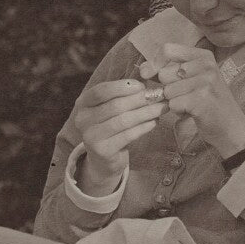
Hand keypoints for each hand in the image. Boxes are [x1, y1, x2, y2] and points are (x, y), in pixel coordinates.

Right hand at [74, 79, 167, 194]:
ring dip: (146, 112)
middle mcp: (82, 119)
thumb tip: (147, 84)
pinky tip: (154, 122)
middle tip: (159, 96)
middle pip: (115, 105)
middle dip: (140, 99)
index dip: (122, 86)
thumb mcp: (111, 108)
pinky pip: (128, 135)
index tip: (142, 86)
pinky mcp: (103, 151)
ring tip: (162, 108)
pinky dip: (144, 127)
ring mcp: (91, 136)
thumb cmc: (111, 126)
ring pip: (123, 120)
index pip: (101, 90)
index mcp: (83, 104)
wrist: (103, 159)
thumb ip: (123, 95)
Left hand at [139, 43, 244, 157]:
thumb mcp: (192, 78)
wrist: (231, 127)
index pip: (168, 49)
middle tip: (185, 95)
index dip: (155, 63)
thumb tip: (143, 70)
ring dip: (174, 101)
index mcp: (203, 55)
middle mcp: (206, 65)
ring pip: (168, 90)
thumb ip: (168, 70)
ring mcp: (206, 81)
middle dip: (168, 88)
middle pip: (164, 73)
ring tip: (190, 103)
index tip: (151, 75)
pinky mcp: (202, 99)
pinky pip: (173, 104)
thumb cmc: (207, 102)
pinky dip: (178, 111)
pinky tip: (192, 111)